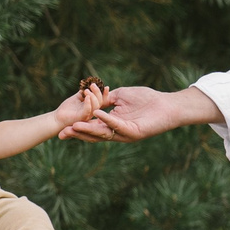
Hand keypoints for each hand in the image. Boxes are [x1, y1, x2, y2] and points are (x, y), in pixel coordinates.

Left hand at [50, 84, 108, 128]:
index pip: (101, 100)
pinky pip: (88, 110)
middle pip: (100, 102)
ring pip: (96, 106)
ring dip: (93, 96)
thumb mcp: (77, 97)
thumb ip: (83, 92)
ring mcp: (87, 116)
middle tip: (92, 85)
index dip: (105, 94)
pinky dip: (88, 103)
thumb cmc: (67, 108)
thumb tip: (88, 84)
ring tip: (86, 90)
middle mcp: (91, 112)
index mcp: (91, 107)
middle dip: (98, 92)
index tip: (106, 86)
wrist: (57, 117)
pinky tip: (87, 97)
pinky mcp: (81, 118)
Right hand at [59, 86, 212, 141]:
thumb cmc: (147, 99)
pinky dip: (107, 119)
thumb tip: (92, 99)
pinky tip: (97, 114)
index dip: (78, 127)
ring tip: (74, 126)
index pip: (92, 127)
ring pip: (104, 134)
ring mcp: (125, 133)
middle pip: (94, 134)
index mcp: (112, 123)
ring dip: (88, 130)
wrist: (167, 105)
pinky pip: (118, 126)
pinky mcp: (134, 132)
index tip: (62, 127)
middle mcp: (117, 131)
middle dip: (78, 133)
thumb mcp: (121, 95)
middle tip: (62, 133)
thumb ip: (106, 99)